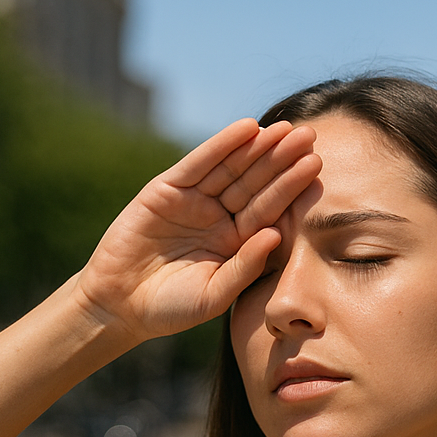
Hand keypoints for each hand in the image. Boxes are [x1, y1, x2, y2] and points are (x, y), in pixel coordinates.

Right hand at [76, 118, 320, 342]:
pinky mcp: (166, 190)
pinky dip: (221, 145)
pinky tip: (247, 128)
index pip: (268, 209)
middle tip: (310, 135)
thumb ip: (244, 267)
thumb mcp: (214, 295)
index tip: (317, 167)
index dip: (291, 188)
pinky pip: (198, 164)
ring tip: (285, 128)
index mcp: (236, 242)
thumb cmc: (170, 308)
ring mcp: (193, 202)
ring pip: (231, 168)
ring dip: (257, 146)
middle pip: (255, 182)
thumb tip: (275, 235)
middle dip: (281, 159)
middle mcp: (218, 217)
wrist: (119, 306)